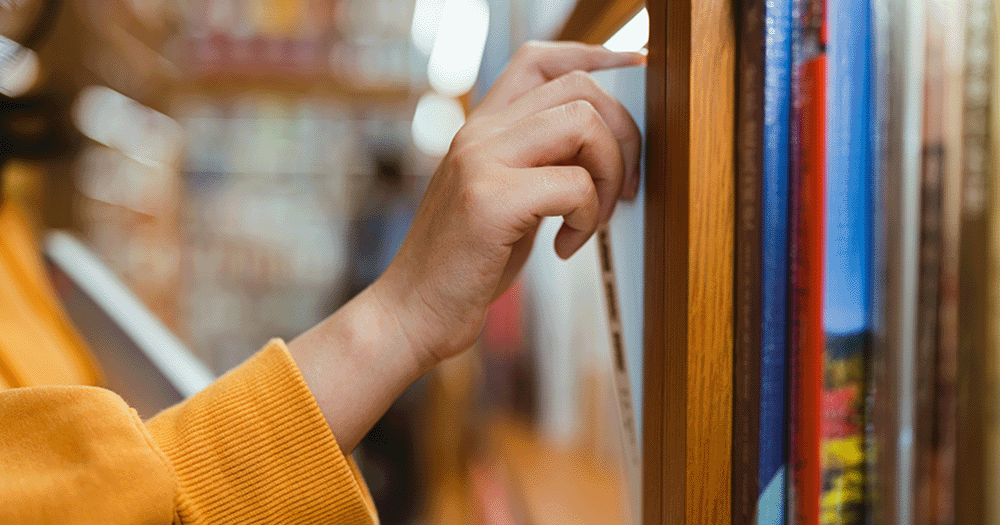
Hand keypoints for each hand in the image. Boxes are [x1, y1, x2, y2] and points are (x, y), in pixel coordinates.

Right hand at [377, 41, 644, 365]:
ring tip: (590, 220)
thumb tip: (601, 149)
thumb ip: (536, 165)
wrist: (410, 313)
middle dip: (622, 136)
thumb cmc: (462, 265)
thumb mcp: (499, 200)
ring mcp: (480, 162)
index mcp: (480, 129)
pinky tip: (565, 247)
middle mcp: (478, 133)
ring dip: (608, 175)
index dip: (595, 57)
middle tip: (620, 189)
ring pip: (583, 123)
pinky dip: (588, 220)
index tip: (636, 69)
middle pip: (578, 88)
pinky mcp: (490, 201)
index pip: (540, 60)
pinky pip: (575, 185)